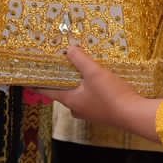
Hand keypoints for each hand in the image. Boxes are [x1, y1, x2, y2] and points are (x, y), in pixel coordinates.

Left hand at [44, 47, 159, 140]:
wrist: (134, 114)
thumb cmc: (111, 95)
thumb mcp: (94, 72)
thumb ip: (80, 59)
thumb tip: (69, 48)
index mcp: (70, 101)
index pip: (48, 91)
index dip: (37, 83)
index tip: (28, 79)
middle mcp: (77, 109)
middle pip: (63, 93)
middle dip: (60, 80)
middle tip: (59, 66)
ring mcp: (90, 112)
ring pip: (77, 96)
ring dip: (76, 84)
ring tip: (79, 70)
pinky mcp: (102, 112)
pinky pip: (90, 99)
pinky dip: (89, 89)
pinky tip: (97, 81)